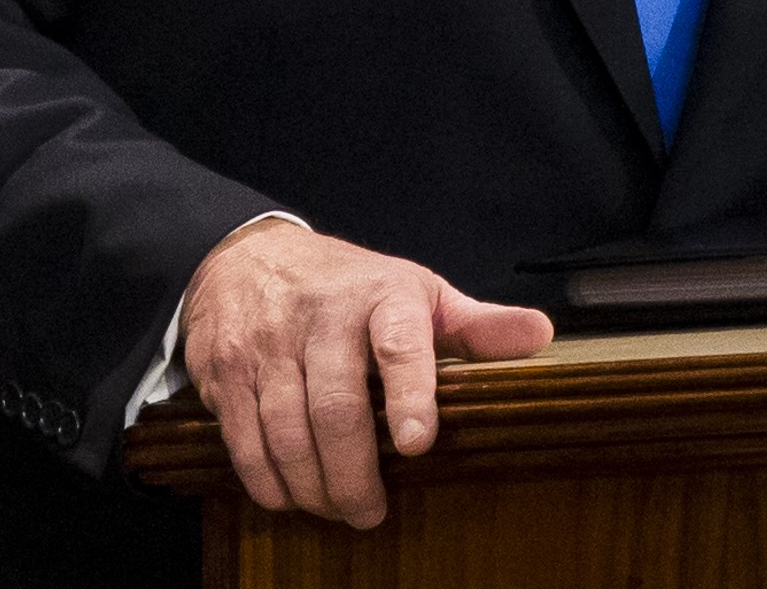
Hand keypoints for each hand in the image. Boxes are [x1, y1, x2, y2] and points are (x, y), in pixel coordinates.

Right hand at [181, 217, 553, 527]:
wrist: (248, 256)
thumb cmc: (350, 285)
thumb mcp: (418, 292)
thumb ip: (476, 324)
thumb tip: (540, 334)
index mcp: (380, 296)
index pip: (399, 343)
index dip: (410, 394)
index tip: (417, 443)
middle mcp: (320, 318)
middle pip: (334, 405)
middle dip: (352, 472)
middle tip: (370, 512)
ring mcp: (267, 345)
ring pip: (285, 430)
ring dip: (312, 485)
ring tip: (337, 509)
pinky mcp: (226, 372)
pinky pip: (243, 438)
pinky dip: (266, 480)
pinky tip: (289, 497)